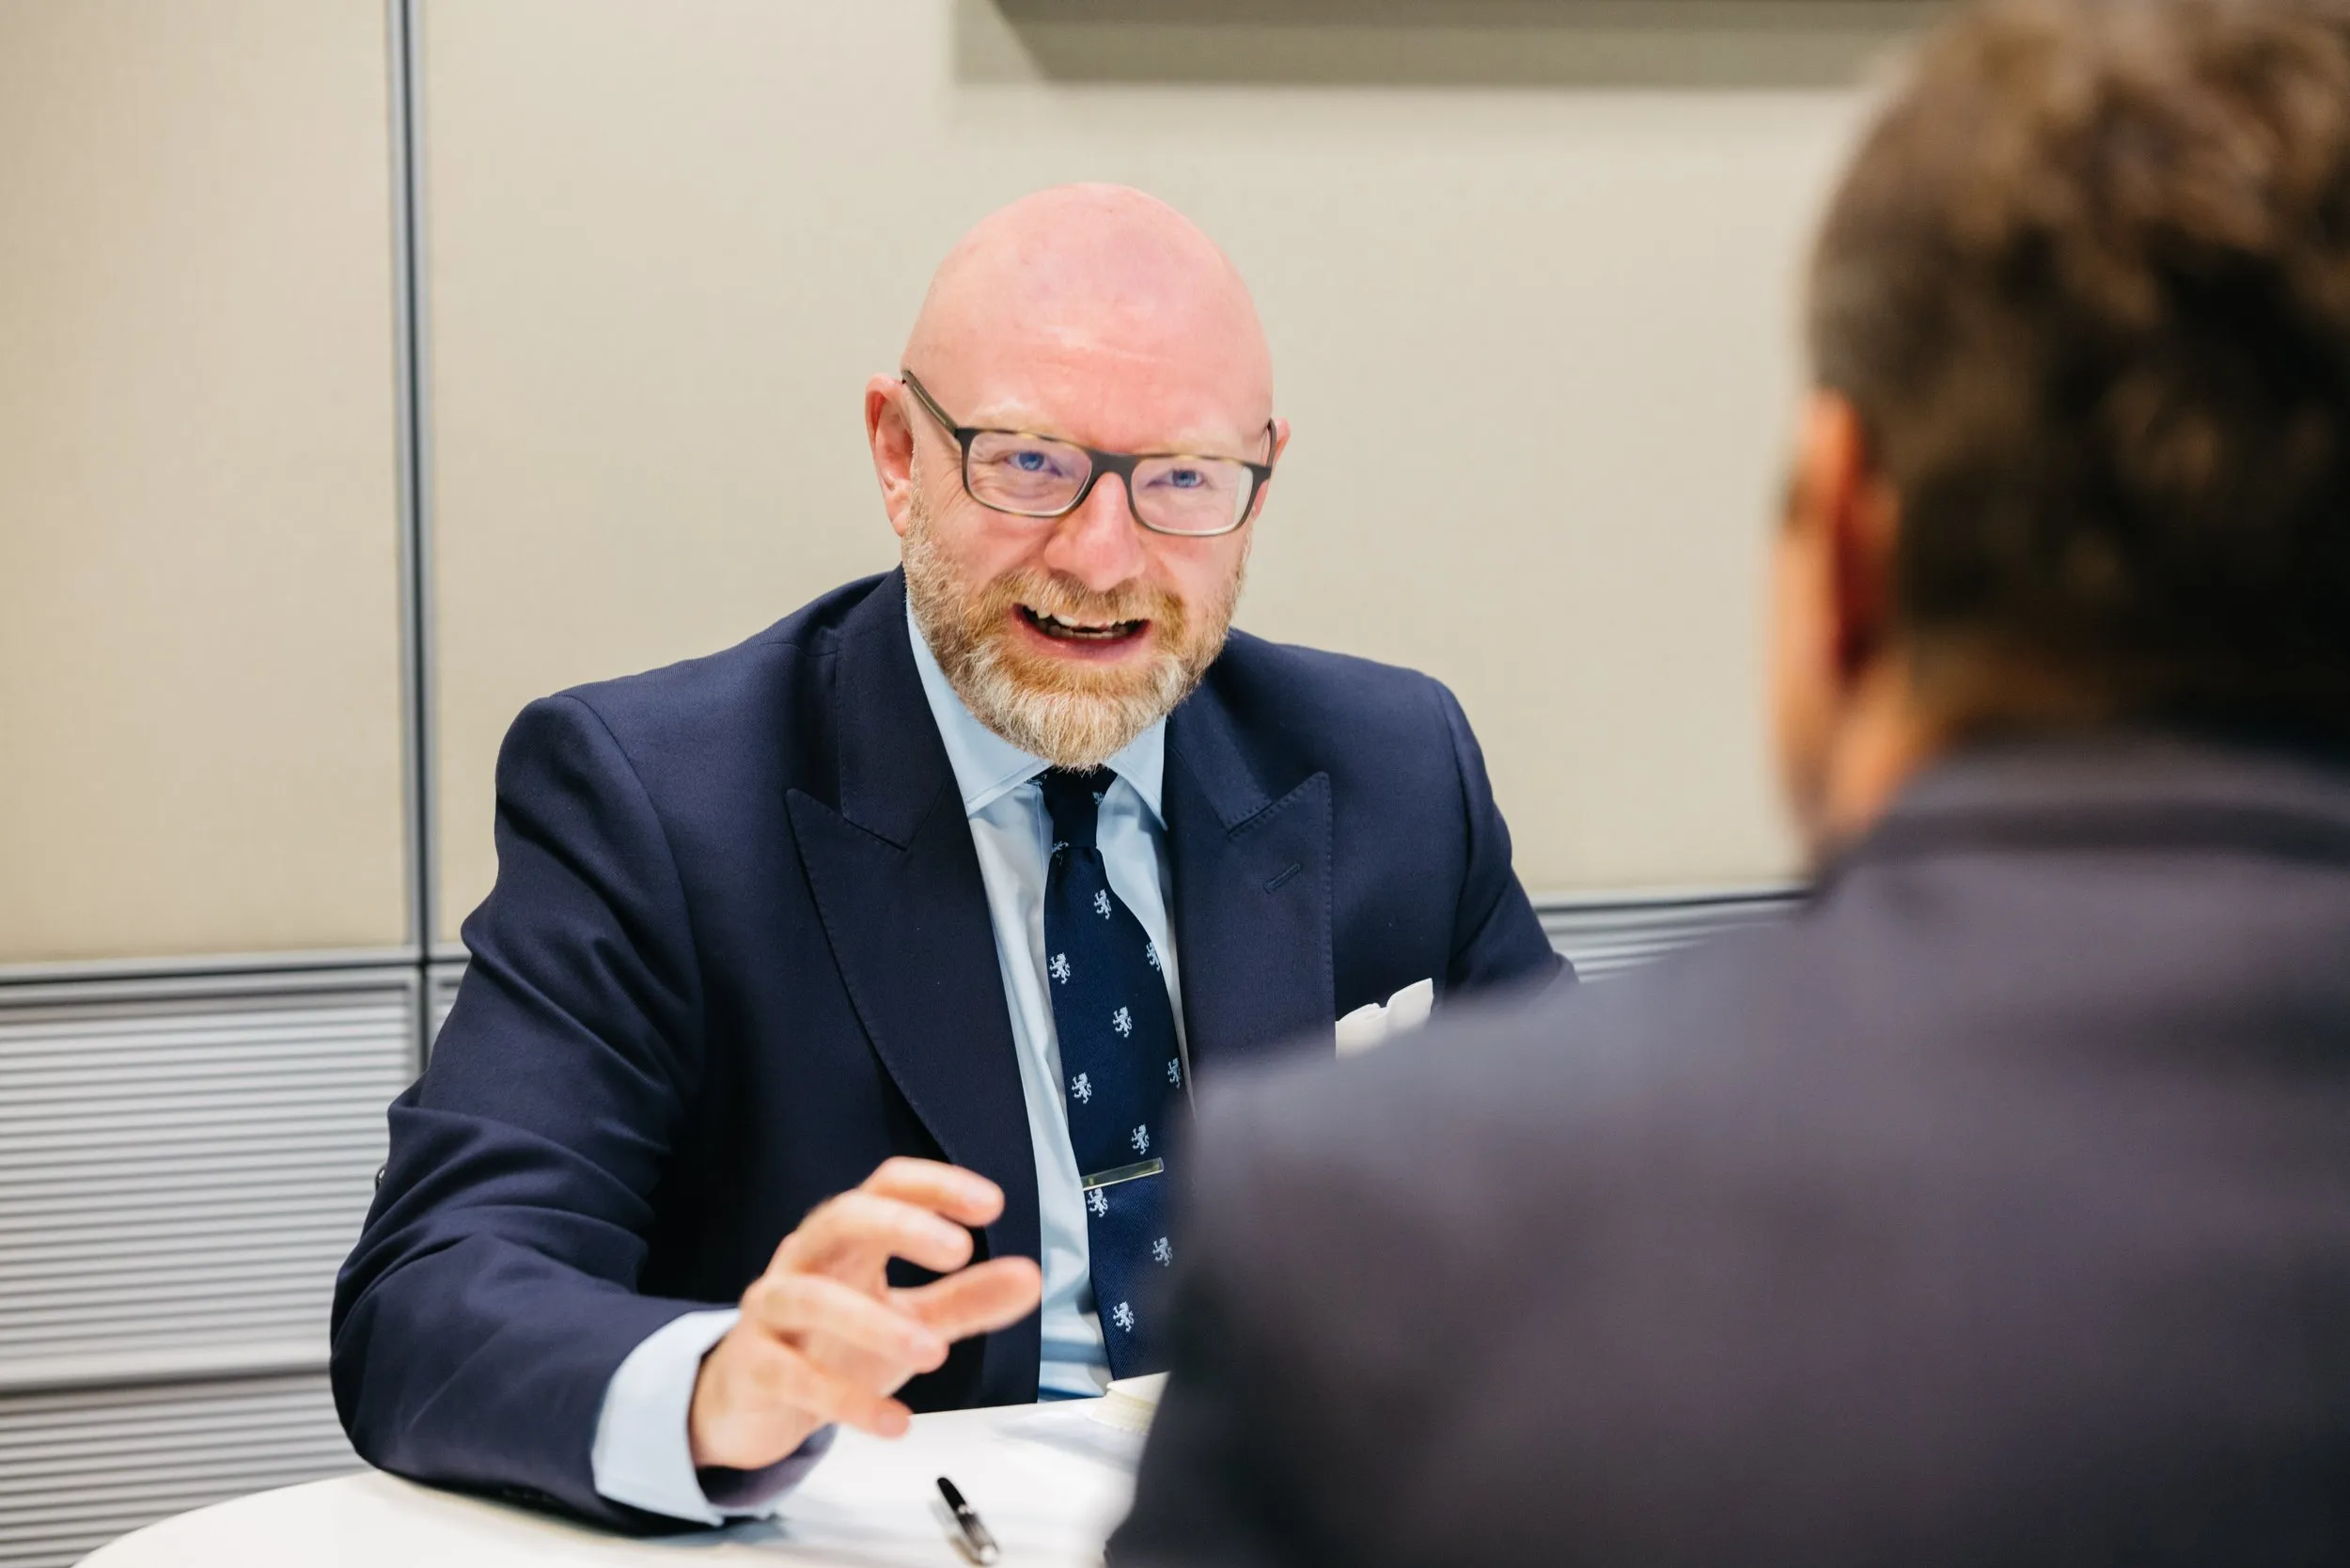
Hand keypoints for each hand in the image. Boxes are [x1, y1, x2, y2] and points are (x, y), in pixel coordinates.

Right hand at [687, 1158, 1042, 1470]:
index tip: (991, 1204)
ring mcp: (772, 1309)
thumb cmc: (831, 1343)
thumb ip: (967, 1299)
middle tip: (958, 1251)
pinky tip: (894, 1420)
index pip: (887, 1185)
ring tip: (935, 1353)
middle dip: (899, 1226)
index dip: (936, 1186)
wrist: (751, 1401)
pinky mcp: (753, 1366)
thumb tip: (1030, 1278)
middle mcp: (806, 1259)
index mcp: (848, 1239)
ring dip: (875, 1323)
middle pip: (842, 1217)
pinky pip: (793, 1376)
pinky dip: (845, 1399)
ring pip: (811, 1298)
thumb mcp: (908, 1318)